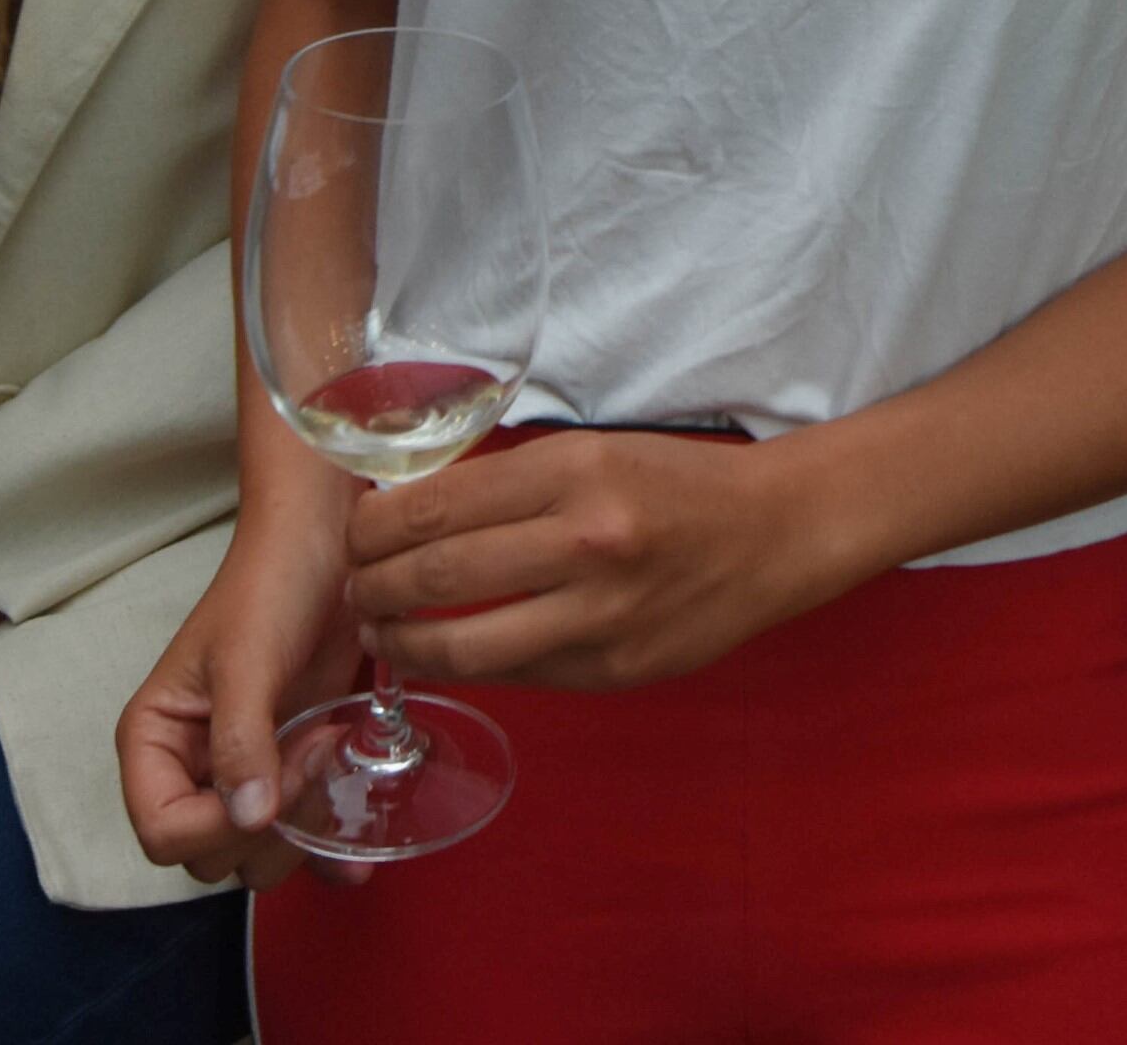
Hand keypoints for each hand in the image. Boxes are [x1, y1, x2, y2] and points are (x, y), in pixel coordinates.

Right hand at [118, 512, 364, 890]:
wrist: (329, 547)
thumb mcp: (247, 658)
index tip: (271, 777)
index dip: (216, 826)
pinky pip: (298, 841)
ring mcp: (244, 775)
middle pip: (210, 857)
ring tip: (331, 756)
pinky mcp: (291, 772)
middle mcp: (192, 768)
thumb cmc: (270, 584)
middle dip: (265, 828)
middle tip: (311, 752)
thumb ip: (241, 739)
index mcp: (154, 741)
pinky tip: (355, 861)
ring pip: (256, 857)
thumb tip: (248, 818)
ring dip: (300, 833)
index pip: (162, 832)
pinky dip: (325, 856)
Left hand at [346, 430, 870, 692]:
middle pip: (436, 574)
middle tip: (354, 588)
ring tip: (379, 632)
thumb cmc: (674, 483)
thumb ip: (508, 483)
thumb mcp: (589, 452)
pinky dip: (468, 666)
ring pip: (464, 644)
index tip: (354, 534)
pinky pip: (515, 674)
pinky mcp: (613, 669)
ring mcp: (600, 614)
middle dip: (373, 587)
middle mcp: (585, 541)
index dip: (374, 527)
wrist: (772, 533)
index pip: (436, 504)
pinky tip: (446, 654)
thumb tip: (410, 510)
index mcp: (573, 471)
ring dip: (403, 642)